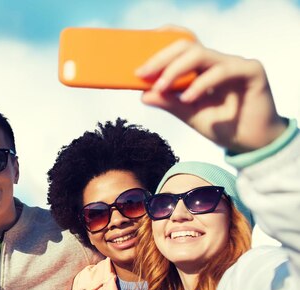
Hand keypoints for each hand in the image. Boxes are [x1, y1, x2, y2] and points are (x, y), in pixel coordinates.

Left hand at [136, 38, 287, 151]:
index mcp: (202, 67)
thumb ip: (168, 102)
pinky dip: (202, 84)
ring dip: (176, 70)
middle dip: (161, 59)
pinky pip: (222, 71)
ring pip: (201, 54)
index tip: (139, 56)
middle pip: (186, 46)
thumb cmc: (222, 126)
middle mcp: (217, 61)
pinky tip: (188, 98)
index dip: (162, 44)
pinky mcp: (251, 71)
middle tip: (142, 74)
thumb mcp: (188, 114)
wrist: (252, 144)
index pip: (182, 46)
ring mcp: (235, 64)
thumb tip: (143, 95)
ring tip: (161, 88)